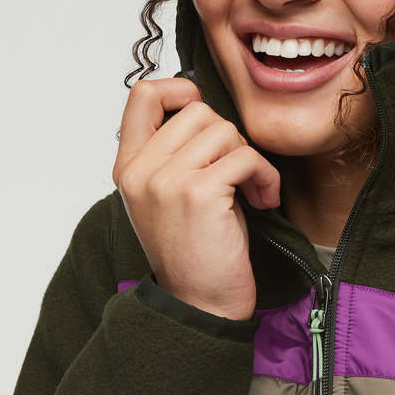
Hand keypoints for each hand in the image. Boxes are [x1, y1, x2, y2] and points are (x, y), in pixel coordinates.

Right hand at [112, 78, 279, 320]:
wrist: (200, 304)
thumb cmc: (197, 250)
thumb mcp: (171, 195)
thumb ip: (175, 153)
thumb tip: (204, 107)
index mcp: (129, 167)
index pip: (142, 95)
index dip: (180, 90)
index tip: (206, 116)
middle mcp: (140, 170)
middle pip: (198, 110)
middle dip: (229, 138)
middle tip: (238, 174)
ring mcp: (166, 180)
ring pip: (224, 130)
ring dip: (249, 158)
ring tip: (250, 191)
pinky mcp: (198, 192)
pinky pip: (246, 156)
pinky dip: (266, 176)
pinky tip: (263, 201)